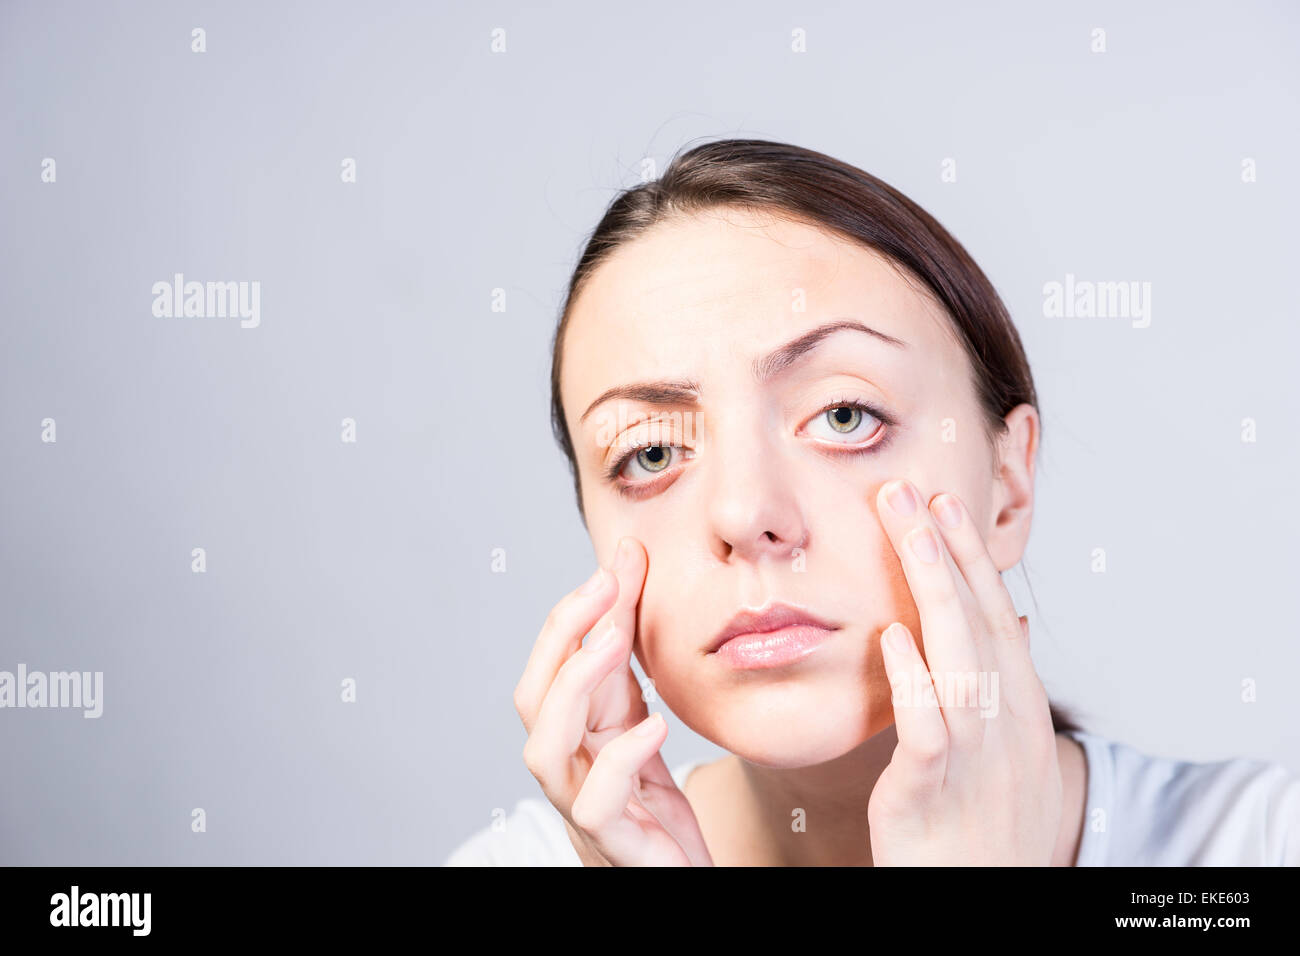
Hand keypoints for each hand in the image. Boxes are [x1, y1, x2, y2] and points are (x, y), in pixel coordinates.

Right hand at [513, 536, 712, 865]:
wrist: (679, 878)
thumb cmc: (654, 804)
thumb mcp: (644, 713)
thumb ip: (631, 648)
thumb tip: (627, 561)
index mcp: (572, 737)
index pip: (549, 668)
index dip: (572, 616)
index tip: (612, 566)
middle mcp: (568, 770)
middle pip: (533, 700)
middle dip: (561, 637)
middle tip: (604, 589)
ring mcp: (585, 808)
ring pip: (544, 751)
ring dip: (574, 687)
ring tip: (617, 643)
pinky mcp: (616, 843)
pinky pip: (597, 803)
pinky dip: (620, 759)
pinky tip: (656, 726)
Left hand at [867, 480, 1062, 865]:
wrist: (989, 903)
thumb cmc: (986, 826)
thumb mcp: (1006, 751)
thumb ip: (1000, 685)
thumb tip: (1007, 621)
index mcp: (1019, 709)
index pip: (993, 616)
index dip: (969, 558)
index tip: (943, 504)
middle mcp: (1006, 724)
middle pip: (977, 620)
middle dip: (947, 550)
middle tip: (912, 490)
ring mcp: (976, 757)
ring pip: (959, 658)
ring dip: (935, 589)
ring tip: (910, 529)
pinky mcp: (934, 792)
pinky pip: (928, 730)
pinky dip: (914, 680)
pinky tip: (892, 636)